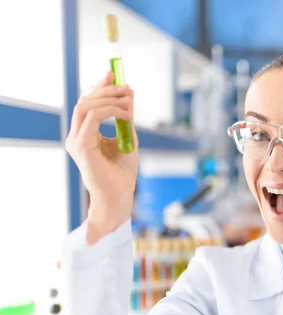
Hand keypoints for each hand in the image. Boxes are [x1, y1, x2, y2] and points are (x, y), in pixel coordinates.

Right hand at [65, 71, 138, 243]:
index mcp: (84, 134)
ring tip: (129, 100)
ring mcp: (76, 141)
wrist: (120, 195)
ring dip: (109, 98)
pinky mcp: (81, 146)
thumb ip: (125, 117)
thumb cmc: (123, 172)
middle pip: (86, 101)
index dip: (100, 87)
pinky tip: (126, 113)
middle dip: (106, 89)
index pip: (89, 104)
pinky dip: (110, 111)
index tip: (113, 74)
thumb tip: (128, 94)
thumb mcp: (127, 137)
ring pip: (86, 106)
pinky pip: (93, 118)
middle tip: (126, 86)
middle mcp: (76, 136)